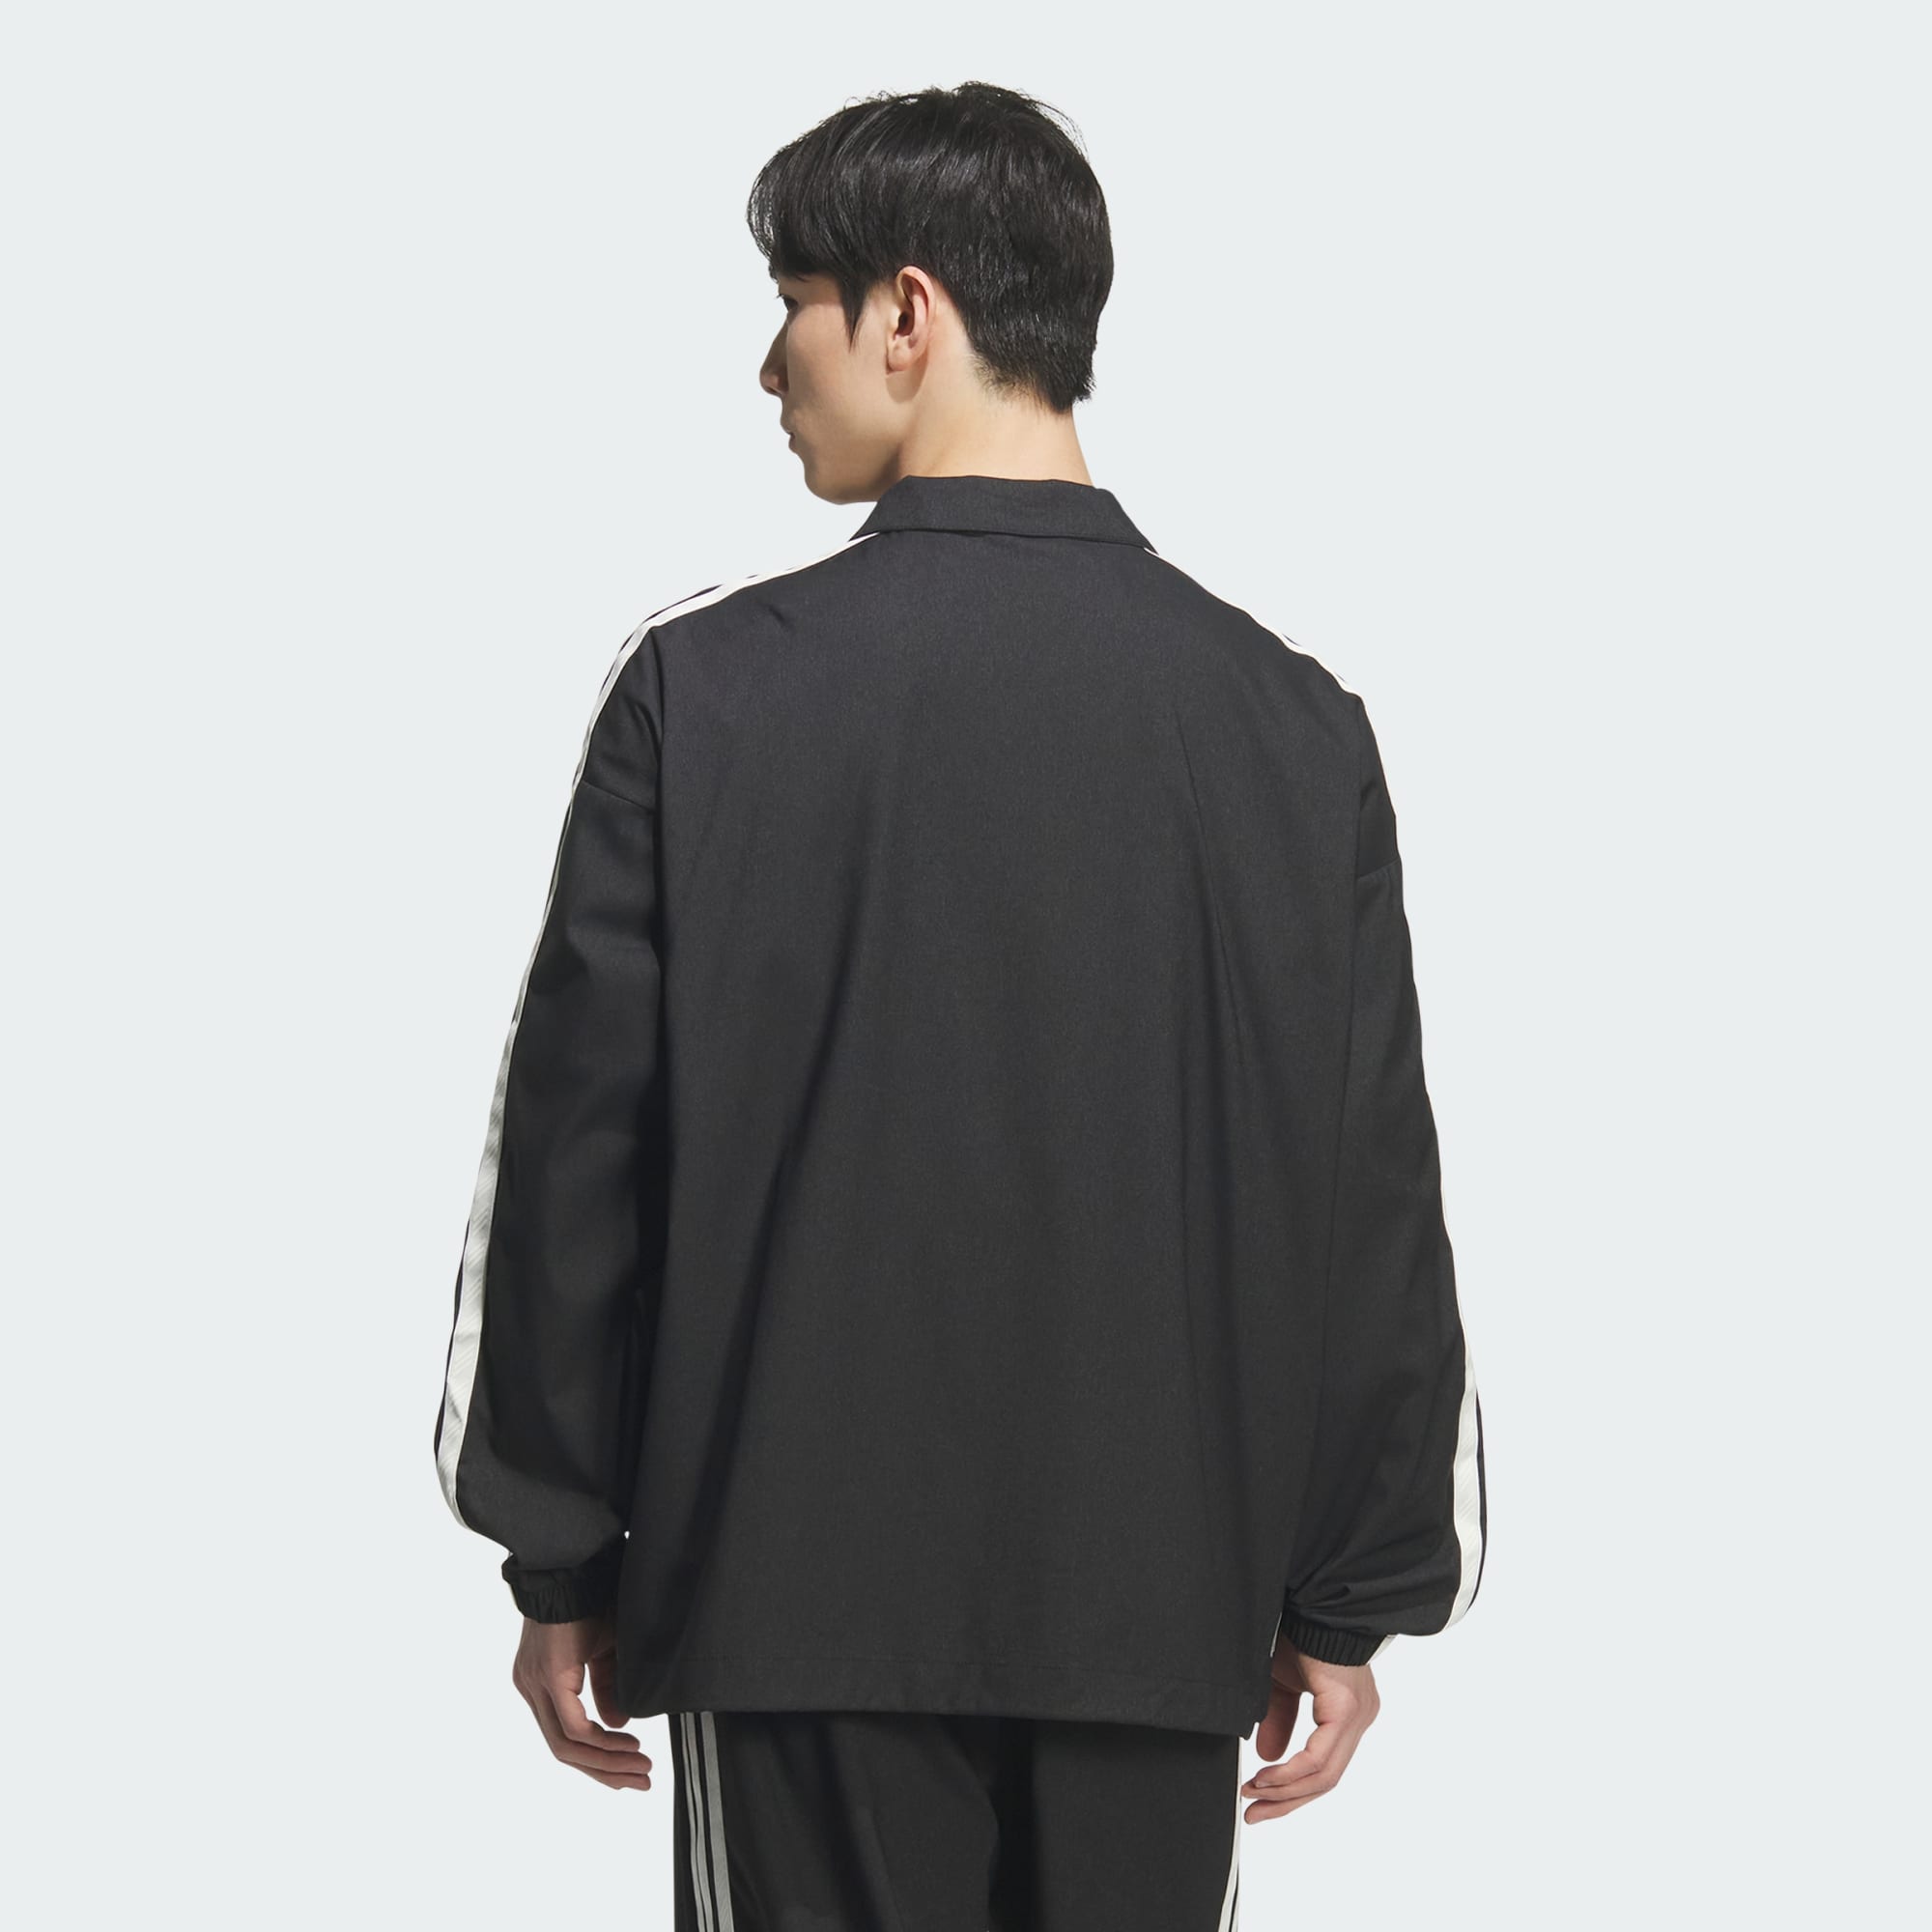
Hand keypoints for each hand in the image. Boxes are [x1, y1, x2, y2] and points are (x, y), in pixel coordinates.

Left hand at [510, 1612, 653, 1791]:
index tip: (631, 1770)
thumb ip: (607, 1687)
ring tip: (641, 1767)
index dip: (599, 1760)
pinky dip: (600, 1742)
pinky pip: (571, 1726)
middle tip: (641, 1781)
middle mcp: (531, 1688)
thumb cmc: (591, 1598)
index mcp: (541, 1682)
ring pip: (566, 1744)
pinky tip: (627, 1743)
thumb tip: (617, 1726)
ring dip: (606, 1761)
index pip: (565, 1737)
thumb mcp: (605, 1648)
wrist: (574, 1564)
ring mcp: (534, 1684)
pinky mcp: (546, 1677)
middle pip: (564, 1749)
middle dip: (605, 1771)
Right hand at [1240, 1636, 1379, 1821]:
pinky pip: (1321, 1757)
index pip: (1323, 1767)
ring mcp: (1357, 1717)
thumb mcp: (1281, 1684)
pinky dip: (1292, 1772)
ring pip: (1325, 1774)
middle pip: (1325, 1779)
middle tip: (1254, 1813)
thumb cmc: (1299, 1635)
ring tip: (1254, 1795)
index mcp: (1346, 1713)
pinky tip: (1267, 1775)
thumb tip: (1267, 1757)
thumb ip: (1278, 1720)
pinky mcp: (1348, 1711)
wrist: (1311, 1604)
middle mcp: (1357, 1719)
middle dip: (1285, 1800)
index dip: (1290, 1789)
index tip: (1258, 1799)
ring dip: (1286, 1790)